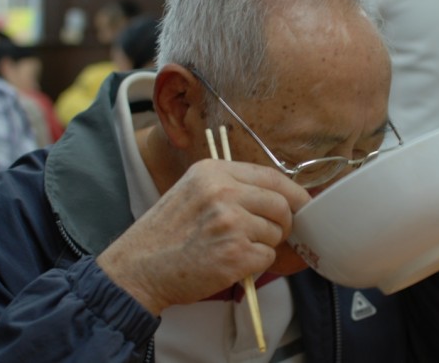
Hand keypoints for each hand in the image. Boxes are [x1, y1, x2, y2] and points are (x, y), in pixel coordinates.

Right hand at [96, 159, 310, 315]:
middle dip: (283, 222)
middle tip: (268, 234)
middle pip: (282, 204)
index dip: (293, 192)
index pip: (271, 176)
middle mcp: (222, 192)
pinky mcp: (234, 254)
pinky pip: (267, 257)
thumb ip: (231, 187)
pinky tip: (230, 264)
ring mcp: (230, 222)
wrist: (137, 268)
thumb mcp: (193, 191)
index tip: (301, 204)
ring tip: (233, 249)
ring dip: (264, 245)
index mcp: (213, 171)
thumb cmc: (166, 233)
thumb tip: (279, 196)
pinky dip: (255, 265)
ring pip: (276, 232)